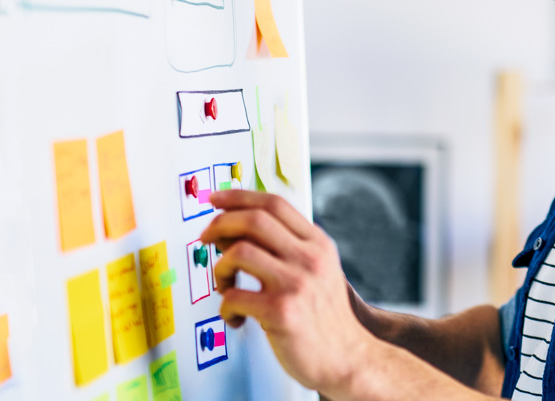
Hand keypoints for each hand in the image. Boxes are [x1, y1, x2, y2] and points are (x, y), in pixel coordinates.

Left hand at [202, 189, 376, 393]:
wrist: (348, 358)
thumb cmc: (325, 318)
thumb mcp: (318, 271)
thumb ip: (288, 248)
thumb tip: (235, 228)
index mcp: (318, 244)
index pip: (275, 204)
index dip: (240, 196)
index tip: (216, 199)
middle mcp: (310, 258)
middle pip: (254, 220)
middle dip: (219, 224)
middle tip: (206, 239)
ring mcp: (296, 284)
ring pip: (238, 253)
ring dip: (219, 269)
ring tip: (225, 286)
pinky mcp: (281, 311)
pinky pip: (233, 296)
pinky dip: (225, 307)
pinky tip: (236, 317)